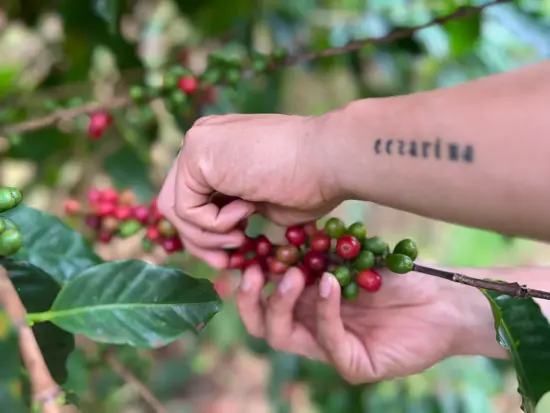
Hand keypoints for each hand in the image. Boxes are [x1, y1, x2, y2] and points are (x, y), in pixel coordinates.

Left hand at [157, 113, 343, 267]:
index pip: (192, 196)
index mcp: (219, 148)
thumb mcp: (263, 203)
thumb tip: (223, 232)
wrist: (331, 159)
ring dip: (208, 237)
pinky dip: (215, 224)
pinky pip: (186, 209)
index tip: (229, 256)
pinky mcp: (196, 153)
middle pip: (177, 202)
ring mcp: (196, 143)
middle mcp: (203, 140)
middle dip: (199, 241)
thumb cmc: (311, 182)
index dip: (205, 232)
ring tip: (241, 237)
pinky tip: (247, 210)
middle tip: (224, 263)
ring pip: (176, 209)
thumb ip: (235, 210)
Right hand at [236, 264, 501, 383]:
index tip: (245, 254)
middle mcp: (311, 327)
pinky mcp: (353, 364)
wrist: (443, 300)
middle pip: (262, 324)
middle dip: (250, 298)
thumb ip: (318, 252)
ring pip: (283, 337)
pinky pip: (328, 341)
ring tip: (292, 274)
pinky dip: (325, 310)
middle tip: (255, 270)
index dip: (249, 282)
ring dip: (281, 303)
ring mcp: (330, 348)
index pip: (263, 300)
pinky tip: (329, 282)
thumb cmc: (397, 277)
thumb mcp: (350, 258)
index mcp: (306, 304)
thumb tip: (284, 230)